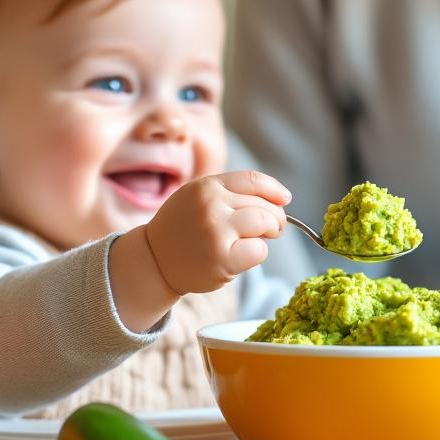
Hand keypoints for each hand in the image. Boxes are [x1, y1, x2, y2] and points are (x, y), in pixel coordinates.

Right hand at [143, 171, 290, 294]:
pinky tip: (242, 255)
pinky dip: (257, 253)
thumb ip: (229, 192)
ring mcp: (217, 232)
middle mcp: (211, 205)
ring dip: (269, 233)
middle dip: (275, 217)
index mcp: (207, 186)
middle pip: (264, 205)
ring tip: (260, 239)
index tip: (284, 199)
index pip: (253, 180)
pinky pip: (259, 250)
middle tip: (272, 228)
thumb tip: (278, 198)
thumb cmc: (183, 228)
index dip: (274, 190)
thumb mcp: (197, 197)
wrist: (155, 259)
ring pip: (265, 224)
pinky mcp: (222, 258)